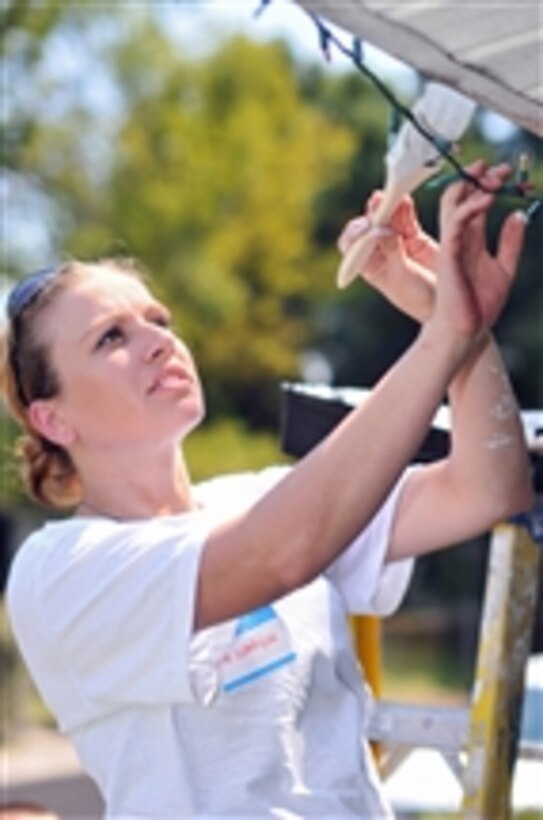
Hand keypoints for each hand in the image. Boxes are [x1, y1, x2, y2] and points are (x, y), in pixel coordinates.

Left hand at [338, 193, 437, 321]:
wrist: (449, 304)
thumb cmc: (421, 300)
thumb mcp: (402, 276)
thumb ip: (391, 250)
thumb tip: (379, 227)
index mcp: (368, 267)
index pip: (350, 244)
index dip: (354, 233)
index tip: (366, 228)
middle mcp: (379, 254)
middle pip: (369, 226)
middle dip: (374, 213)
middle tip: (379, 201)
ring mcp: (397, 244)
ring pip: (388, 219)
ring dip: (390, 206)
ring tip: (395, 196)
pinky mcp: (415, 237)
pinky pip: (406, 218)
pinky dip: (405, 208)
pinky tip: (406, 199)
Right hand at [431, 161, 525, 342]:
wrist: (466, 331)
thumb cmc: (479, 306)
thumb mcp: (505, 269)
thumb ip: (511, 243)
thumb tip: (518, 216)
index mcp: (471, 241)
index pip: (475, 203)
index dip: (488, 184)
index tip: (505, 172)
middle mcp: (458, 239)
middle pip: (462, 197)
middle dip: (479, 177)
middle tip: (500, 168)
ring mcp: (451, 245)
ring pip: (453, 204)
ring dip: (473, 185)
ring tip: (495, 177)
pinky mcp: (448, 253)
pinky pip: (455, 223)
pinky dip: (469, 207)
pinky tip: (488, 199)